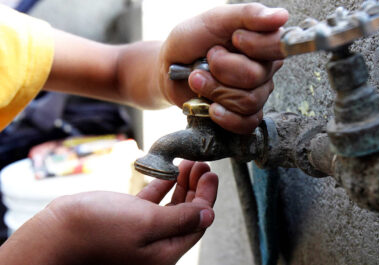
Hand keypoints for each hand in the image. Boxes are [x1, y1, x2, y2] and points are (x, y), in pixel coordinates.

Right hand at [0, 161, 217, 264]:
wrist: (55, 234)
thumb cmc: (98, 230)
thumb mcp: (146, 223)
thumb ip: (181, 220)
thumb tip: (209, 215)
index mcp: (165, 252)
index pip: (197, 223)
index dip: (207, 197)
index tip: (211, 174)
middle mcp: (156, 245)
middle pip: (187, 214)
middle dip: (197, 189)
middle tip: (202, 165)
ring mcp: (141, 232)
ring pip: (171, 207)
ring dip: (182, 185)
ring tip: (189, 164)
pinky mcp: (127, 220)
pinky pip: (152, 204)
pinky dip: (162, 187)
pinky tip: (168, 173)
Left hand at [159, 3, 287, 133]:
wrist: (169, 68)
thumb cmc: (192, 41)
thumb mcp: (215, 19)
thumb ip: (248, 15)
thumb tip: (281, 17)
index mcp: (263, 42)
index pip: (278, 46)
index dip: (253, 46)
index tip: (234, 39)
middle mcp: (264, 69)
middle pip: (256, 77)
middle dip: (222, 69)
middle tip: (207, 61)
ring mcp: (256, 93)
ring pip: (248, 101)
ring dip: (215, 90)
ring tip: (198, 80)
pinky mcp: (244, 115)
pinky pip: (247, 123)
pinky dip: (226, 117)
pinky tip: (211, 108)